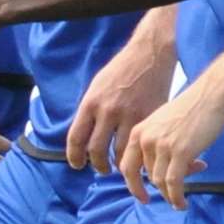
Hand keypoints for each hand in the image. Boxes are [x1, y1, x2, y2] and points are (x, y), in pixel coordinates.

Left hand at [66, 22, 175, 173]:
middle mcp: (107, 111)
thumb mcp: (98, 86)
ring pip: (119, 153)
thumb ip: (91, 110)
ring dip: (118, 165)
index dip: (74, 156)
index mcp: (91, 102)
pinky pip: (140, 147)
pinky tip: (136, 158)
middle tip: (100, 169)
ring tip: (119, 167)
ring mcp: (129, 115)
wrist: (149, 54)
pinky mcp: (149, 118)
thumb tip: (84, 135)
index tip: (77, 164)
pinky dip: (137, 157)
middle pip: (96, 150)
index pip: (76, 137)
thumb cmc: (122, 70)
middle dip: (97, 165)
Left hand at [119, 75, 223, 209]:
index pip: (127, 165)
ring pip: (160, 181)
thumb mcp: (163, 125)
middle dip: (157, 191)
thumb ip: (157, 146)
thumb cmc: (191, 109)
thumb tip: (160, 174)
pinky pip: (174, 184)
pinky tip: (182, 203)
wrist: (211, 95)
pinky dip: (176, 197)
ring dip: (171, 193)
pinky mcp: (180, 152)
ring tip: (182, 198)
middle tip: (169, 200)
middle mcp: (145, 139)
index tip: (142, 197)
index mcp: (138, 131)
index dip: (132, 184)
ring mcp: (162, 146)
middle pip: (144, 176)